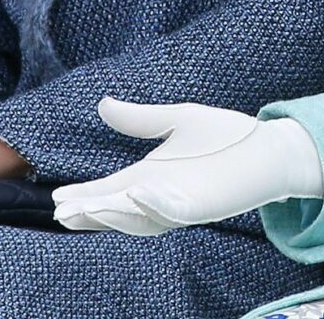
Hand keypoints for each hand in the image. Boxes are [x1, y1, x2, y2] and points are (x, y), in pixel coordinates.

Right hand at [53, 100, 322, 234]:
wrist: (266, 146)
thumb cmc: (225, 136)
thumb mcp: (176, 120)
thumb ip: (140, 119)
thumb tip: (103, 104)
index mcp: (149, 176)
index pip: (108, 190)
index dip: (84, 196)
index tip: (56, 197)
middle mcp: (159, 195)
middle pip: (116, 211)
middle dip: (90, 212)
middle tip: (62, 212)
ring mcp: (179, 203)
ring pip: (139, 218)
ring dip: (114, 215)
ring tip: (88, 207)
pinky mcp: (202, 207)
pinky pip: (173, 211)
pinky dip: (153, 205)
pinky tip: (138, 192)